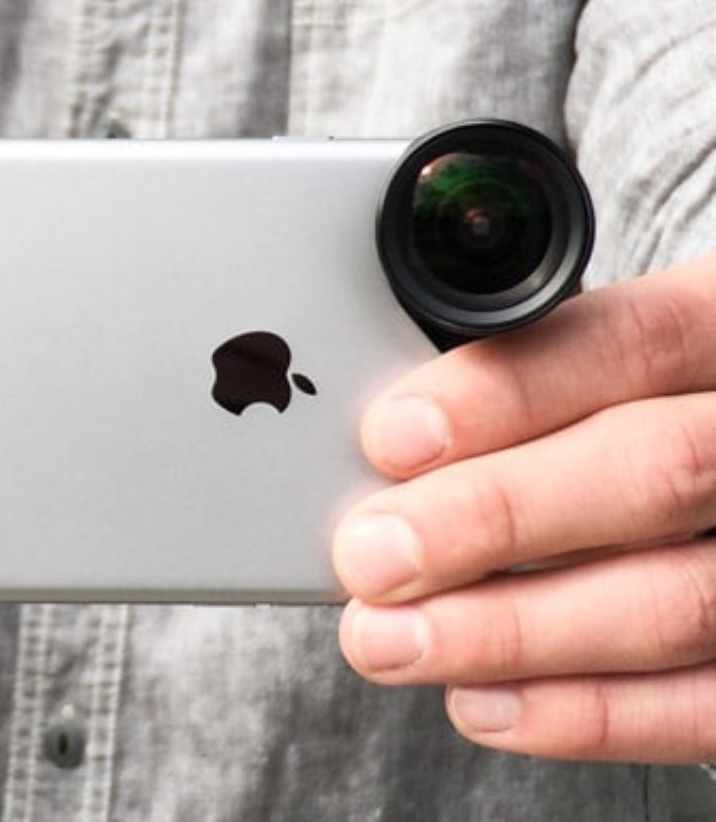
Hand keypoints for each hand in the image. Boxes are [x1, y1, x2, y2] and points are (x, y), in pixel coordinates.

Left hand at [334, 256, 715, 762]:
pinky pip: (703, 709)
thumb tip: (396, 446)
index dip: (508, 394)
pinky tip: (482, 700)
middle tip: (374, 555)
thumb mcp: (623, 364)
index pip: (638, 343)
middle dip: (493, 518)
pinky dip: (583, 715)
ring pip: (676, 604)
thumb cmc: (659, 417)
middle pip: (658, 473)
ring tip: (392, 639)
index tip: (395, 438)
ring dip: (508, 633)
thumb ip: (533, 381)